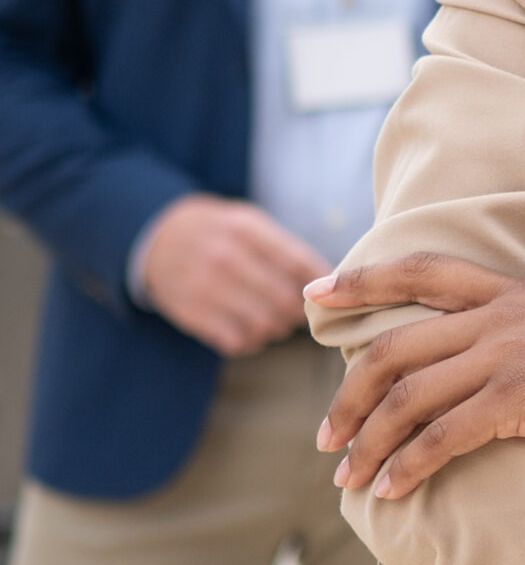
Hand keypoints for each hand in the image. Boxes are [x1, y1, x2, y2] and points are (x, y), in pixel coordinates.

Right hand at [141, 194, 326, 356]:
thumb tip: (328, 281)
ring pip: (263, 324)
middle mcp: (225, 256)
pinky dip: (251, 341)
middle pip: (284, 300)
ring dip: (277, 329)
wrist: (157, 238)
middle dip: (298, 312)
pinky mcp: (191, 313)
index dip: (320, 286)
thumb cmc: (219, 233)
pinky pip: (236, 341)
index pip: (298, 264)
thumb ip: (286, 248)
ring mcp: (205, 286)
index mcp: (246, 229)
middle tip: (297, 312)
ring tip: (275, 322)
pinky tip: (250, 330)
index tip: (326, 294)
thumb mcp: (249, 223)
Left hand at [309, 255, 524, 500]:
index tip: (315, 295)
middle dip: (348, 397)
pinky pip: (441, 436)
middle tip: (326, 437)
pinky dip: (407, 466)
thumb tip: (495, 377)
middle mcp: (502, 313)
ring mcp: (510, 352)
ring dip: (367, 442)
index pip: (422, 269)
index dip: (363, 280)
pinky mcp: (523, 397)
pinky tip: (392, 492)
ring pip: (407, 397)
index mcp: (516, 290)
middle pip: (394, 348)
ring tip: (348, 478)